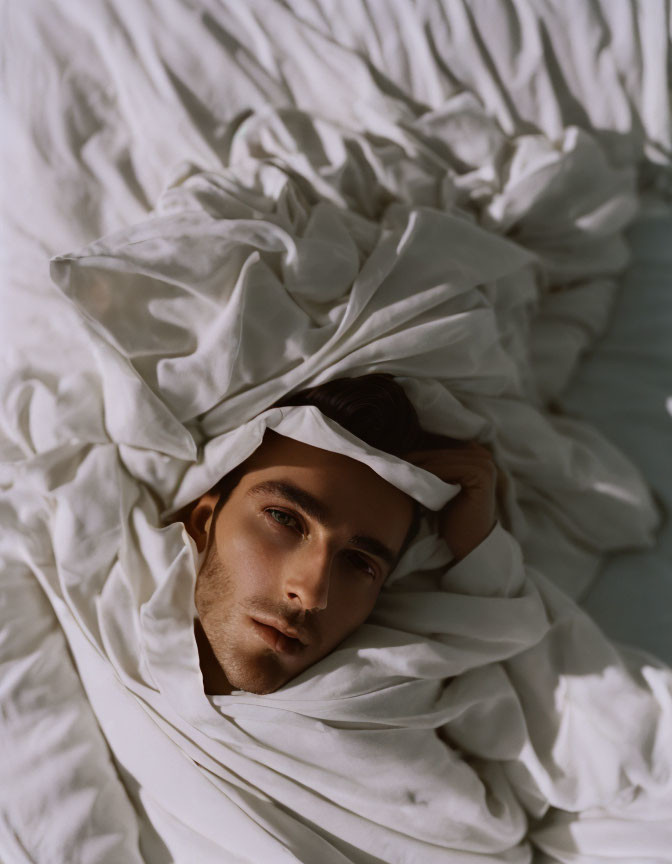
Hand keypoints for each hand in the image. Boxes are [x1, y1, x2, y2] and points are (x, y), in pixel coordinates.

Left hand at [405, 442, 498, 561]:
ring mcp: (485, 464)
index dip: (418, 452)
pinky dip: (431, 473)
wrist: (468, 543)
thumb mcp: (439, 486)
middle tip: (391, 463)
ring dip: (420, 465)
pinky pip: (450, 468)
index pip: (441, 446)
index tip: (394, 458)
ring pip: (443, 459)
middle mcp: (482, 455)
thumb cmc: (451, 516)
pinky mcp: (481, 474)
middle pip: (441, 452)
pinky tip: (417, 481)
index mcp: (474, 454)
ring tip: (399, 471)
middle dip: (416, 458)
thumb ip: (430, 467)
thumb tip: (399, 452)